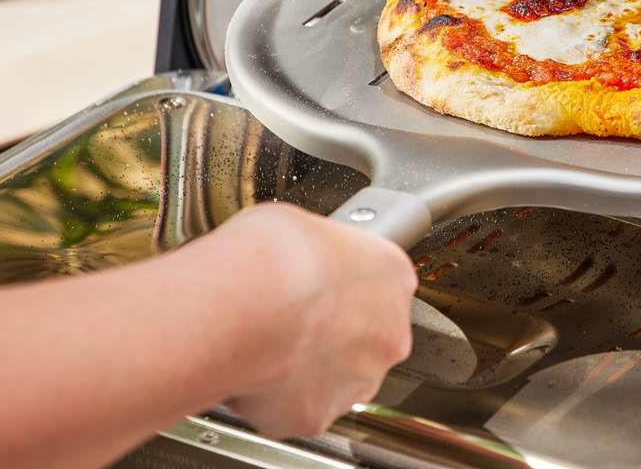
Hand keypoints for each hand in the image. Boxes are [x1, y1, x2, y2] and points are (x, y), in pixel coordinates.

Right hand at [200, 203, 417, 437]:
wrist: (248, 300)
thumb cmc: (273, 255)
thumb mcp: (303, 224)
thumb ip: (318, 253)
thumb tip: (301, 254)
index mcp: (393, 276)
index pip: (378, 288)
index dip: (342, 292)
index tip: (318, 290)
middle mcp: (388, 333)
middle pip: (364, 340)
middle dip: (329, 337)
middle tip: (287, 322)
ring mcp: (358, 378)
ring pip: (334, 379)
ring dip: (305, 370)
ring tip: (264, 346)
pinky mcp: (319, 415)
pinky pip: (296, 409)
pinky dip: (273, 398)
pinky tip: (252, 374)